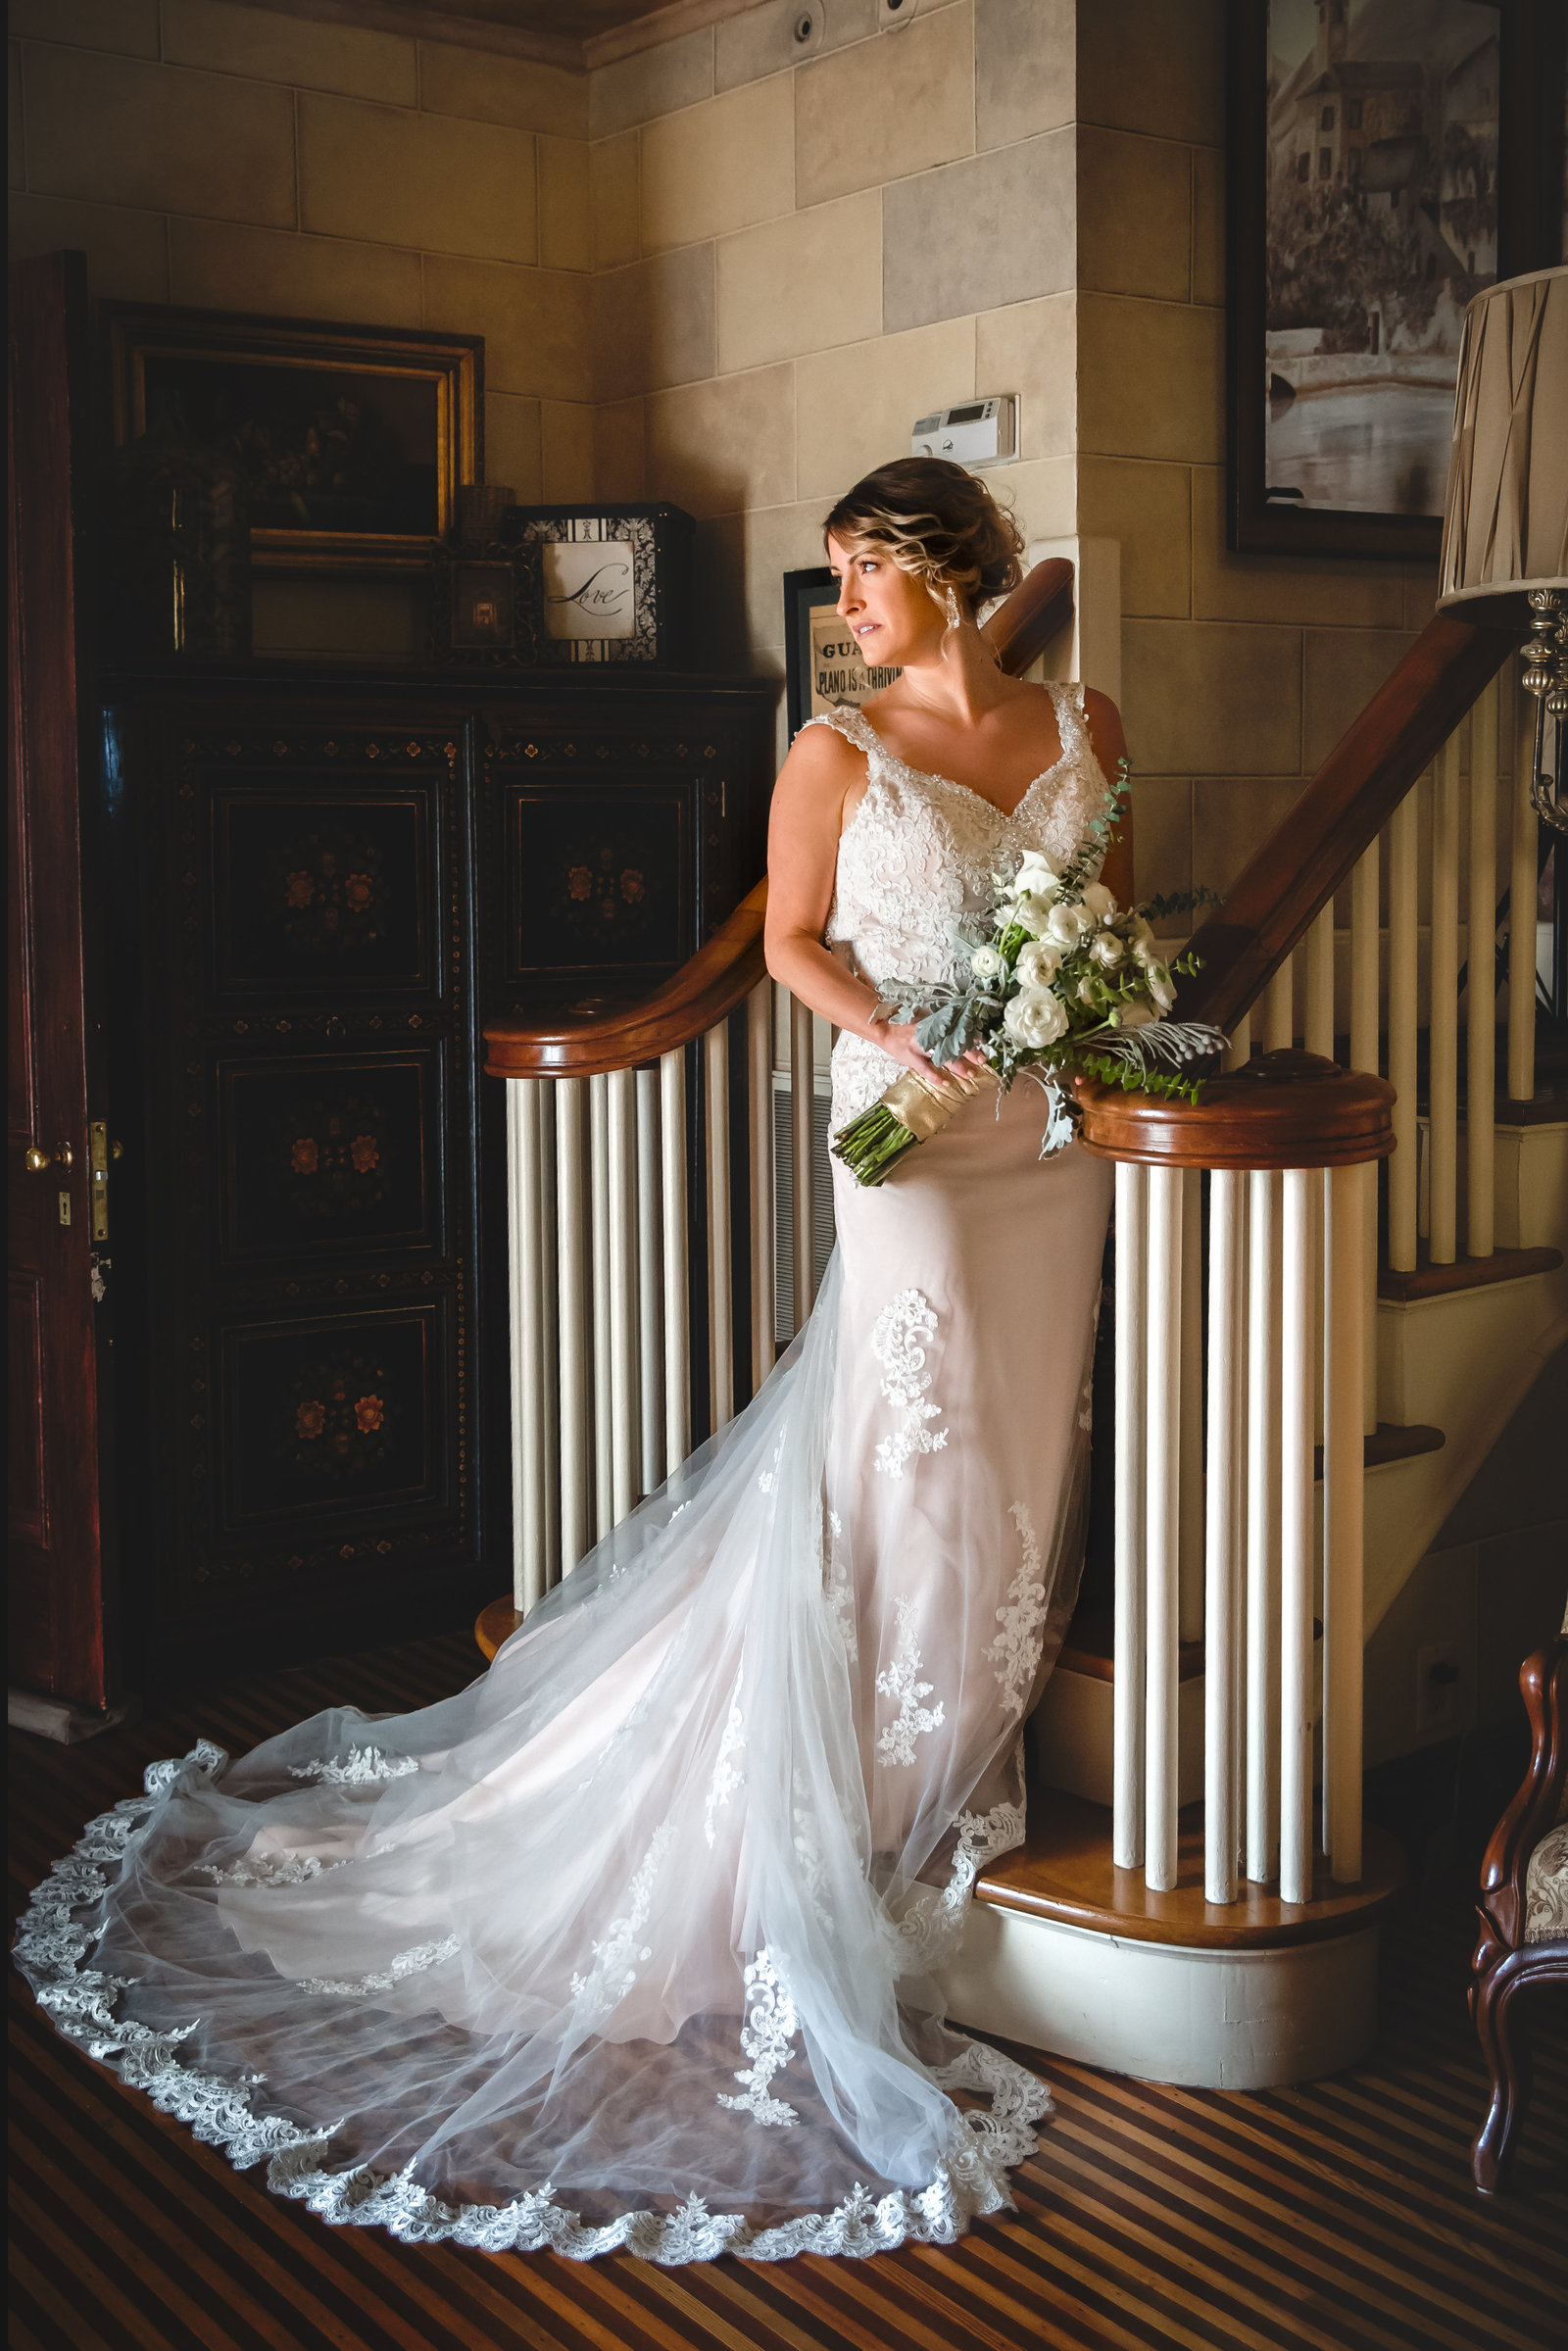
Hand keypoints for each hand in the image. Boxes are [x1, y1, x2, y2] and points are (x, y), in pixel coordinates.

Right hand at [868, 1016, 988, 1090]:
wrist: (885, 1028)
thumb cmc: (907, 1025)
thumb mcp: (925, 1021)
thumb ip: (941, 1026)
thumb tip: (963, 1029)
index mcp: (933, 1024)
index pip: (956, 1029)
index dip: (969, 1036)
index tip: (982, 1042)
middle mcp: (928, 1034)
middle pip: (952, 1043)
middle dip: (968, 1052)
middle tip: (982, 1060)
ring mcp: (919, 1046)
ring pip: (942, 1056)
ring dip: (958, 1066)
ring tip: (971, 1073)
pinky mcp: (910, 1057)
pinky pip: (924, 1069)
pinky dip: (935, 1076)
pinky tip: (946, 1083)